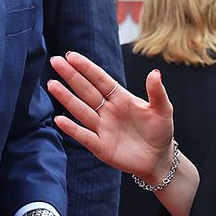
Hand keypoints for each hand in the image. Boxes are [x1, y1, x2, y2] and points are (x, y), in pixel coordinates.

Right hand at [47, 51, 174, 182]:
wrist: (159, 159)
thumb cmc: (160, 131)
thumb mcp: (163, 110)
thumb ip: (157, 92)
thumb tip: (155, 73)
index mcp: (120, 98)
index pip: (100, 79)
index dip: (86, 68)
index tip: (71, 56)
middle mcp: (107, 110)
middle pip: (86, 91)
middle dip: (71, 76)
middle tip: (55, 61)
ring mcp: (102, 128)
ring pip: (81, 110)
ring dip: (67, 98)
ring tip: (52, 84)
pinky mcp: (100, 147)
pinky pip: (84, 136)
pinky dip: (72, 128)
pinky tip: (59, 119)